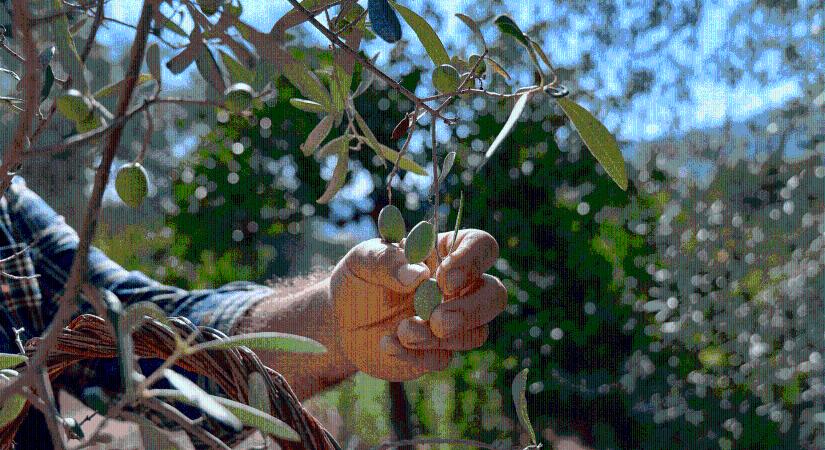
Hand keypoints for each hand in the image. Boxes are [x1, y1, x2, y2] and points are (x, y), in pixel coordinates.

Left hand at [329, 229, 505, 380]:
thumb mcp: (362, 260)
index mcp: (446, 253)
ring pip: (475, 334)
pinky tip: (387, 343)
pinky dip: (415, 355)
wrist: (341, 321)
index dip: (473, 261)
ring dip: (439, 337)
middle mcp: (458, 288)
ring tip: (403, 330)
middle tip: (438, 320)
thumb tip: (418, 276)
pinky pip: (443, 359)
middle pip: (495, 295)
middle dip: (472, 310)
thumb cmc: (358, 279)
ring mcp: (452, 322)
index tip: (445, 279)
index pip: (482, 246)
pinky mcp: (438, 353)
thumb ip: (386, 261)